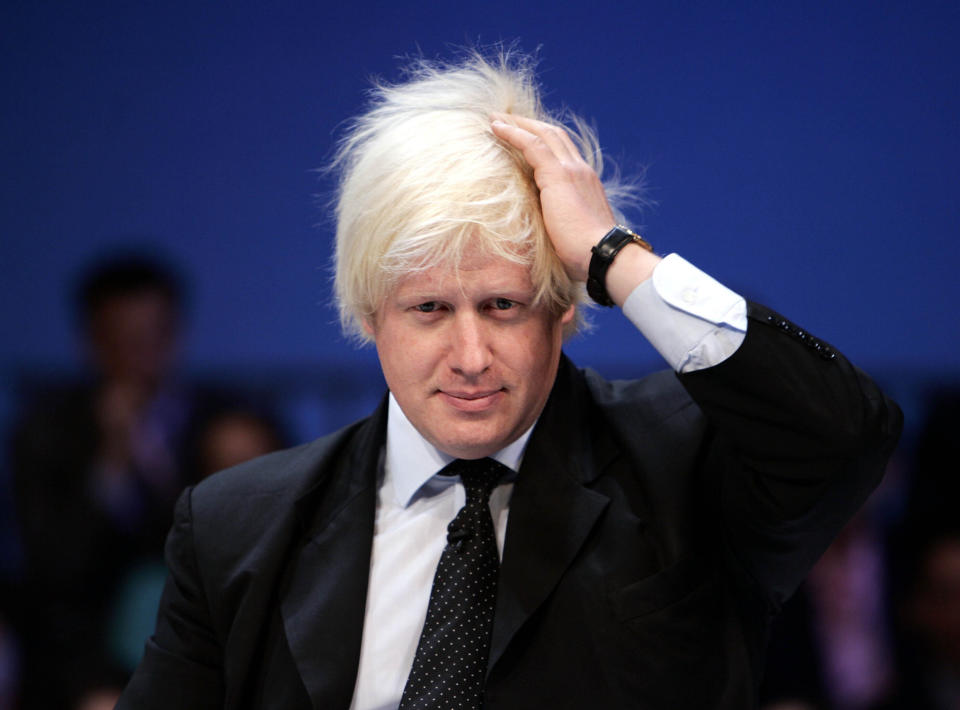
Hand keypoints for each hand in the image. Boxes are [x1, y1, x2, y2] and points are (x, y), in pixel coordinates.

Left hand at [490, 114, 614, 281]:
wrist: (601, 255)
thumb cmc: (586, 256)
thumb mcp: (570, 234)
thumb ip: (557, 224)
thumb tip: (542, 233)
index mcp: (585, 183)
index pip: (564, 152)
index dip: (543, 142)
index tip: (524, 138)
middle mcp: (581, 171)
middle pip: (554, 136)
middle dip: (530, 125)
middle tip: (506, 120)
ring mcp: (572, 171)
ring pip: (543, 134)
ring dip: (518, 124)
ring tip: (496, 119)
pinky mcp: (559, 176)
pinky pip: (532, 145)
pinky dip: (513, 133)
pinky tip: (496, 128)